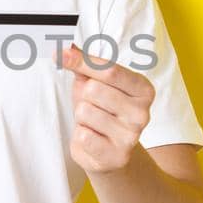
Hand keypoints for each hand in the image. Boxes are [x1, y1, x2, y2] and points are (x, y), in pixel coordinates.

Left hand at [60, 42, 154, 173]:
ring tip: (93, 124)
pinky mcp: (116, 156)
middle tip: (92, 106)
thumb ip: (83, 64)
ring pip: (85, 112)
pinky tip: (93, 139)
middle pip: (94, 89)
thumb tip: (64, 46)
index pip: (109, 69)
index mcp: (143, 89)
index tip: (60, 54)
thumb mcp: (94, 83)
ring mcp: (131, 136)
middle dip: (84, 96)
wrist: (109, 151)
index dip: (82, 61)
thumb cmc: (101, 110)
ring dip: (81, 117)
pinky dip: (81, 136)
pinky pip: (83, 135)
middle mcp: (142, 112)